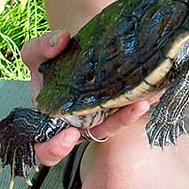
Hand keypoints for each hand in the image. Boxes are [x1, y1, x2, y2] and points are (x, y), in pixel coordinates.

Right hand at [22, 29, 158, 168]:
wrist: (71, 49)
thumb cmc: (48, 59)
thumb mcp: (36, 53)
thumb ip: (41, 47)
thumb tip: (61, 40)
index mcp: (51, 121)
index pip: (48, 148)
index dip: (56, 149)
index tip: (69, 135)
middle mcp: (78, 124)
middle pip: (95, 135)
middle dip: (114, 125)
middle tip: (128, 110)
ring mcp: (100, 116)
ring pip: (117, 123)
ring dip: (131, 114)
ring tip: (143, 99)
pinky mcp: (117, 107)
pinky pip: (129, 109)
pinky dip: (140, 100)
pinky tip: (152, 88)